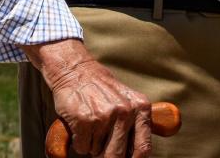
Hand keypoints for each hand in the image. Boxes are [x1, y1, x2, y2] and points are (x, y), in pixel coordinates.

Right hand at [23, 38, 151, 156]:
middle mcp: (125, 112)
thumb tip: (140, 156)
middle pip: (118, 156)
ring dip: (93, 146)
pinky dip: (80, 142)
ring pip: (97, 152)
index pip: (142, 148)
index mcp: (140, 107)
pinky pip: (82, 148)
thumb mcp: (128, 100)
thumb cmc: (103, 90)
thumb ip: (137, 124)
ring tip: (92, 125)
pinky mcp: (84, 120)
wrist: (76, 71)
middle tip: (103, 150)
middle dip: (108, 157)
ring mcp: (104, 116)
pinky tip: (81, 125)